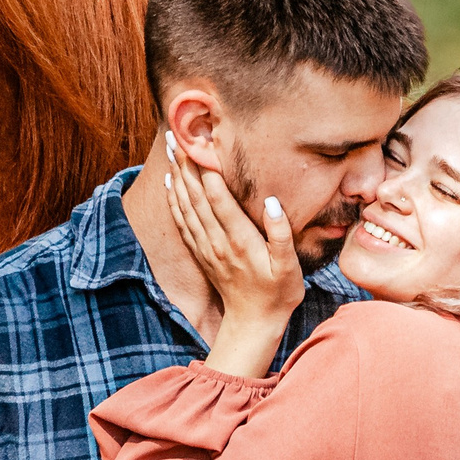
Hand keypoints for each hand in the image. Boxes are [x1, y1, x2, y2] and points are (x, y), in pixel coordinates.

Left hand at [167, 156, 302, 377]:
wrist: (252, 325)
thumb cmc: (277, 293)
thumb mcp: (289, 266)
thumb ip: (281, 234)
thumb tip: (272, 202)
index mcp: (240, 241)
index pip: (219, 199)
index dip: (209, 170)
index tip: (202, 143)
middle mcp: (218, 242)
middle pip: (197, 197)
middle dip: (186, 164)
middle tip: (176, 134)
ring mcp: (206, 248)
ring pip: (186, 206)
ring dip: (177, 176)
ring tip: (169, 150)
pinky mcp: (201, 254)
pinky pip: (182, 223)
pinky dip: (174, 201)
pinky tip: (171, 184)